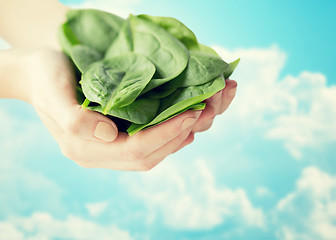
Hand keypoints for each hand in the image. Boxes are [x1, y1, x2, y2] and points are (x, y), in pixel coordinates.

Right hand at [18, 49, 235, 170]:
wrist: (38, 70)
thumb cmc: (43, 76)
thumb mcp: (51, 91)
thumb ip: (74, 119)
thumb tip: (110, 135)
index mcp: (85, 148)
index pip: (136, 150)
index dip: (166, 134)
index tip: (191, 113)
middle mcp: (102, 153)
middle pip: (152, 155)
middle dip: (182, 134)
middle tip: (208, 111)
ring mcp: (112, 146)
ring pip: (156, 151)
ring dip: (184, 134)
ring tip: (207, 112)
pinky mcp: (120, 135)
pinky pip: (153, 141)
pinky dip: (174, 131)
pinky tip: (189, 118)